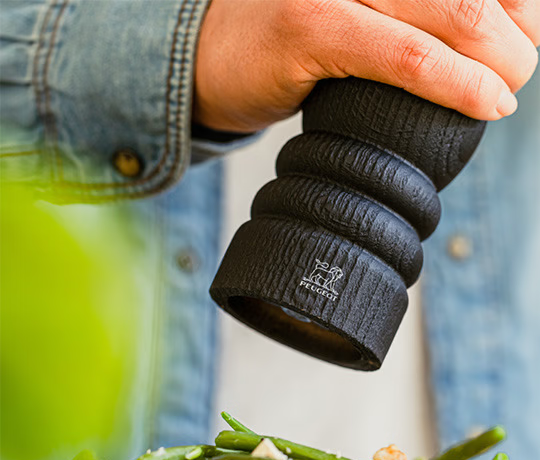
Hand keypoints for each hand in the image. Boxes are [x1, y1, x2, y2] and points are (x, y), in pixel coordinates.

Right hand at [193, 0, 538, 132]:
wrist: (210, 57)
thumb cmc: (291, 41)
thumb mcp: (360, 11)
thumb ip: (410, 13)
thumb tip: (489, 37)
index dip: (519, 2)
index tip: (527, 36)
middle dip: (516, 34)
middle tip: (520, 71)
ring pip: (454, 12)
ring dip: (500, 59)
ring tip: (508, 90)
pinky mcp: (310, 23)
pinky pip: (404, 55)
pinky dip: (455, 82)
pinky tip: (487, 102)